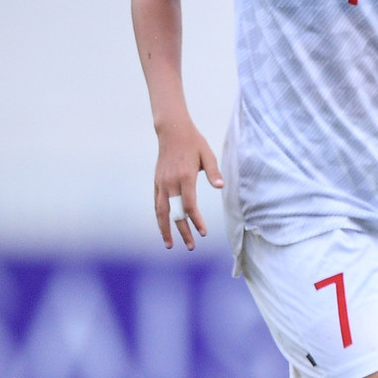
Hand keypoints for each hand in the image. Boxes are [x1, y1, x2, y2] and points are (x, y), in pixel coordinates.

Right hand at [153, 123, 223, 250]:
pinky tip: (163, 227)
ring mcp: (161, 183)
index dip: (196, 220)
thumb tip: (221, 187)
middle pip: (174, 212)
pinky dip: (159, 217)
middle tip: (191, 246)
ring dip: (165, 229)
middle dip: (182, 231)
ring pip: (160, 211)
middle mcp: (170, 182)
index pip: (189, 205)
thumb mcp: (208, 155)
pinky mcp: (156, 182)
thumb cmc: (194, 143)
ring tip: (170, 244)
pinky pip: (156, 203)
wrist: (172, 131)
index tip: (203, 232)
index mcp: (185, 177)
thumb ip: (214, 172)